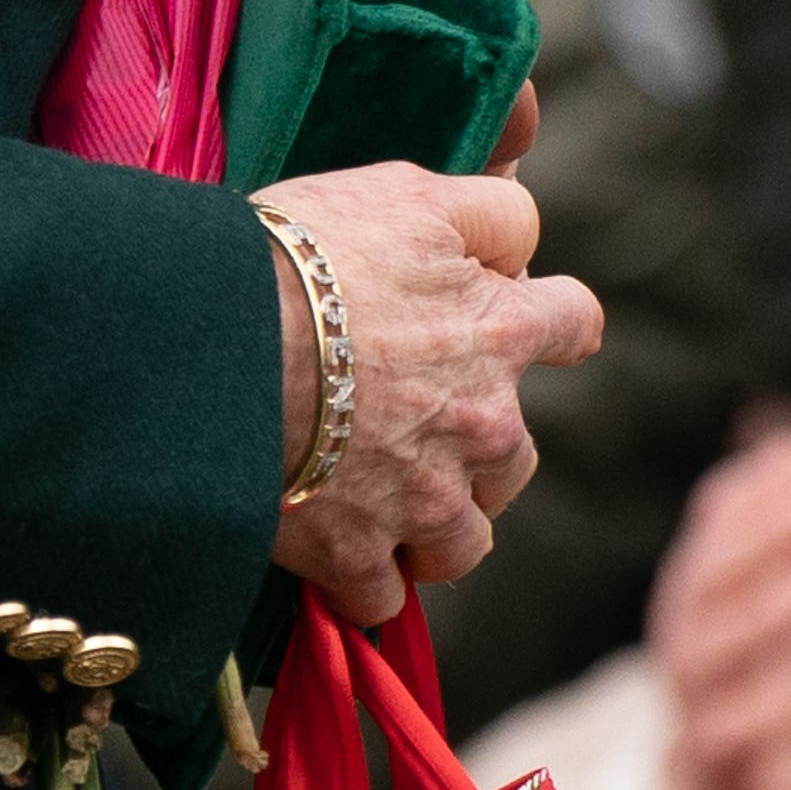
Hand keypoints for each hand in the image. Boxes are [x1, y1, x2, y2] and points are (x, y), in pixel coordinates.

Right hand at [250, 162, 602, 622]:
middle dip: (475, 446)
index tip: (513, 324)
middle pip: (517, 456)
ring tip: (372, 498)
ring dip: (430, 525)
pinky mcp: (359, 556)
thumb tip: (521, 233)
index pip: (574, 323)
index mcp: (500, 332)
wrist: (216, 343)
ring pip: (462, 542)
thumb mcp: (406, 193)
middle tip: (407, 420)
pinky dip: (359, 579)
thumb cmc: (303, 257)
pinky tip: (326, 548)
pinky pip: (381, 597)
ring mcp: (426, 501)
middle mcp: (484, 426)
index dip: (547, 324)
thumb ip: (485, 211)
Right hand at [644, 410, 790, 789]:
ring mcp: (690, 698)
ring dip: (765, 616)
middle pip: (709, 573)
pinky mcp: (709, 770)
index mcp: (702, 571)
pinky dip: (768, 714)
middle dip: (765, 537)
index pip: (722, 512)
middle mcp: (685, 627)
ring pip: (709, 654)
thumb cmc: (760, 661)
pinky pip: (724, 739)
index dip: (772, 481)